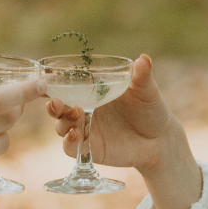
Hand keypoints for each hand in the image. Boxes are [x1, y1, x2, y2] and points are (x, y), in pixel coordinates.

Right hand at [47, 54, 200, 208]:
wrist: (160, 140)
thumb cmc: (151, 110)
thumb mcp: (146, 91)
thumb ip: (142, 76)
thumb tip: (143, 59)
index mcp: (92, 93)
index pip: (66, 87)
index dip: (53, 84)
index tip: (47, 80)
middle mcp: (84, 111)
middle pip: (58, 108)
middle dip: (53, 105)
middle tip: (56, 102)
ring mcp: (85, 130)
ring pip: (61, 127)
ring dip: (63, 121)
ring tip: (76, 115)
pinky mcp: (90, 149)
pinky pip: (71, 148)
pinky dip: (69, 142)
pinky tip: (75, 135)